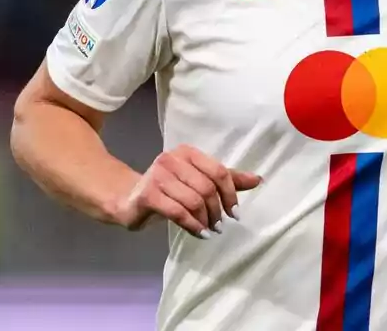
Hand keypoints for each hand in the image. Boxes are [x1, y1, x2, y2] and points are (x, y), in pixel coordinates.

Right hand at [115, 144, 261, 237]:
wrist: (128, 198)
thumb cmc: (168, 189)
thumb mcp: (197, 181)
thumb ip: (225, 180)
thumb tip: (258, 179)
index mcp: (187, 152)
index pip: (219, 171)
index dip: (231, 194)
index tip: (235, 213)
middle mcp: (171, 159)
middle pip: (207, 187)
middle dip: (217, 210)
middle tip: (220, 225)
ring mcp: (157, 175)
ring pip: (193, 200)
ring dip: (205, 220)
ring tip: (210, 230)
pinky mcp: (147, 194)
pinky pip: (178, 212)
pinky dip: (192, 225)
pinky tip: (199, 233)